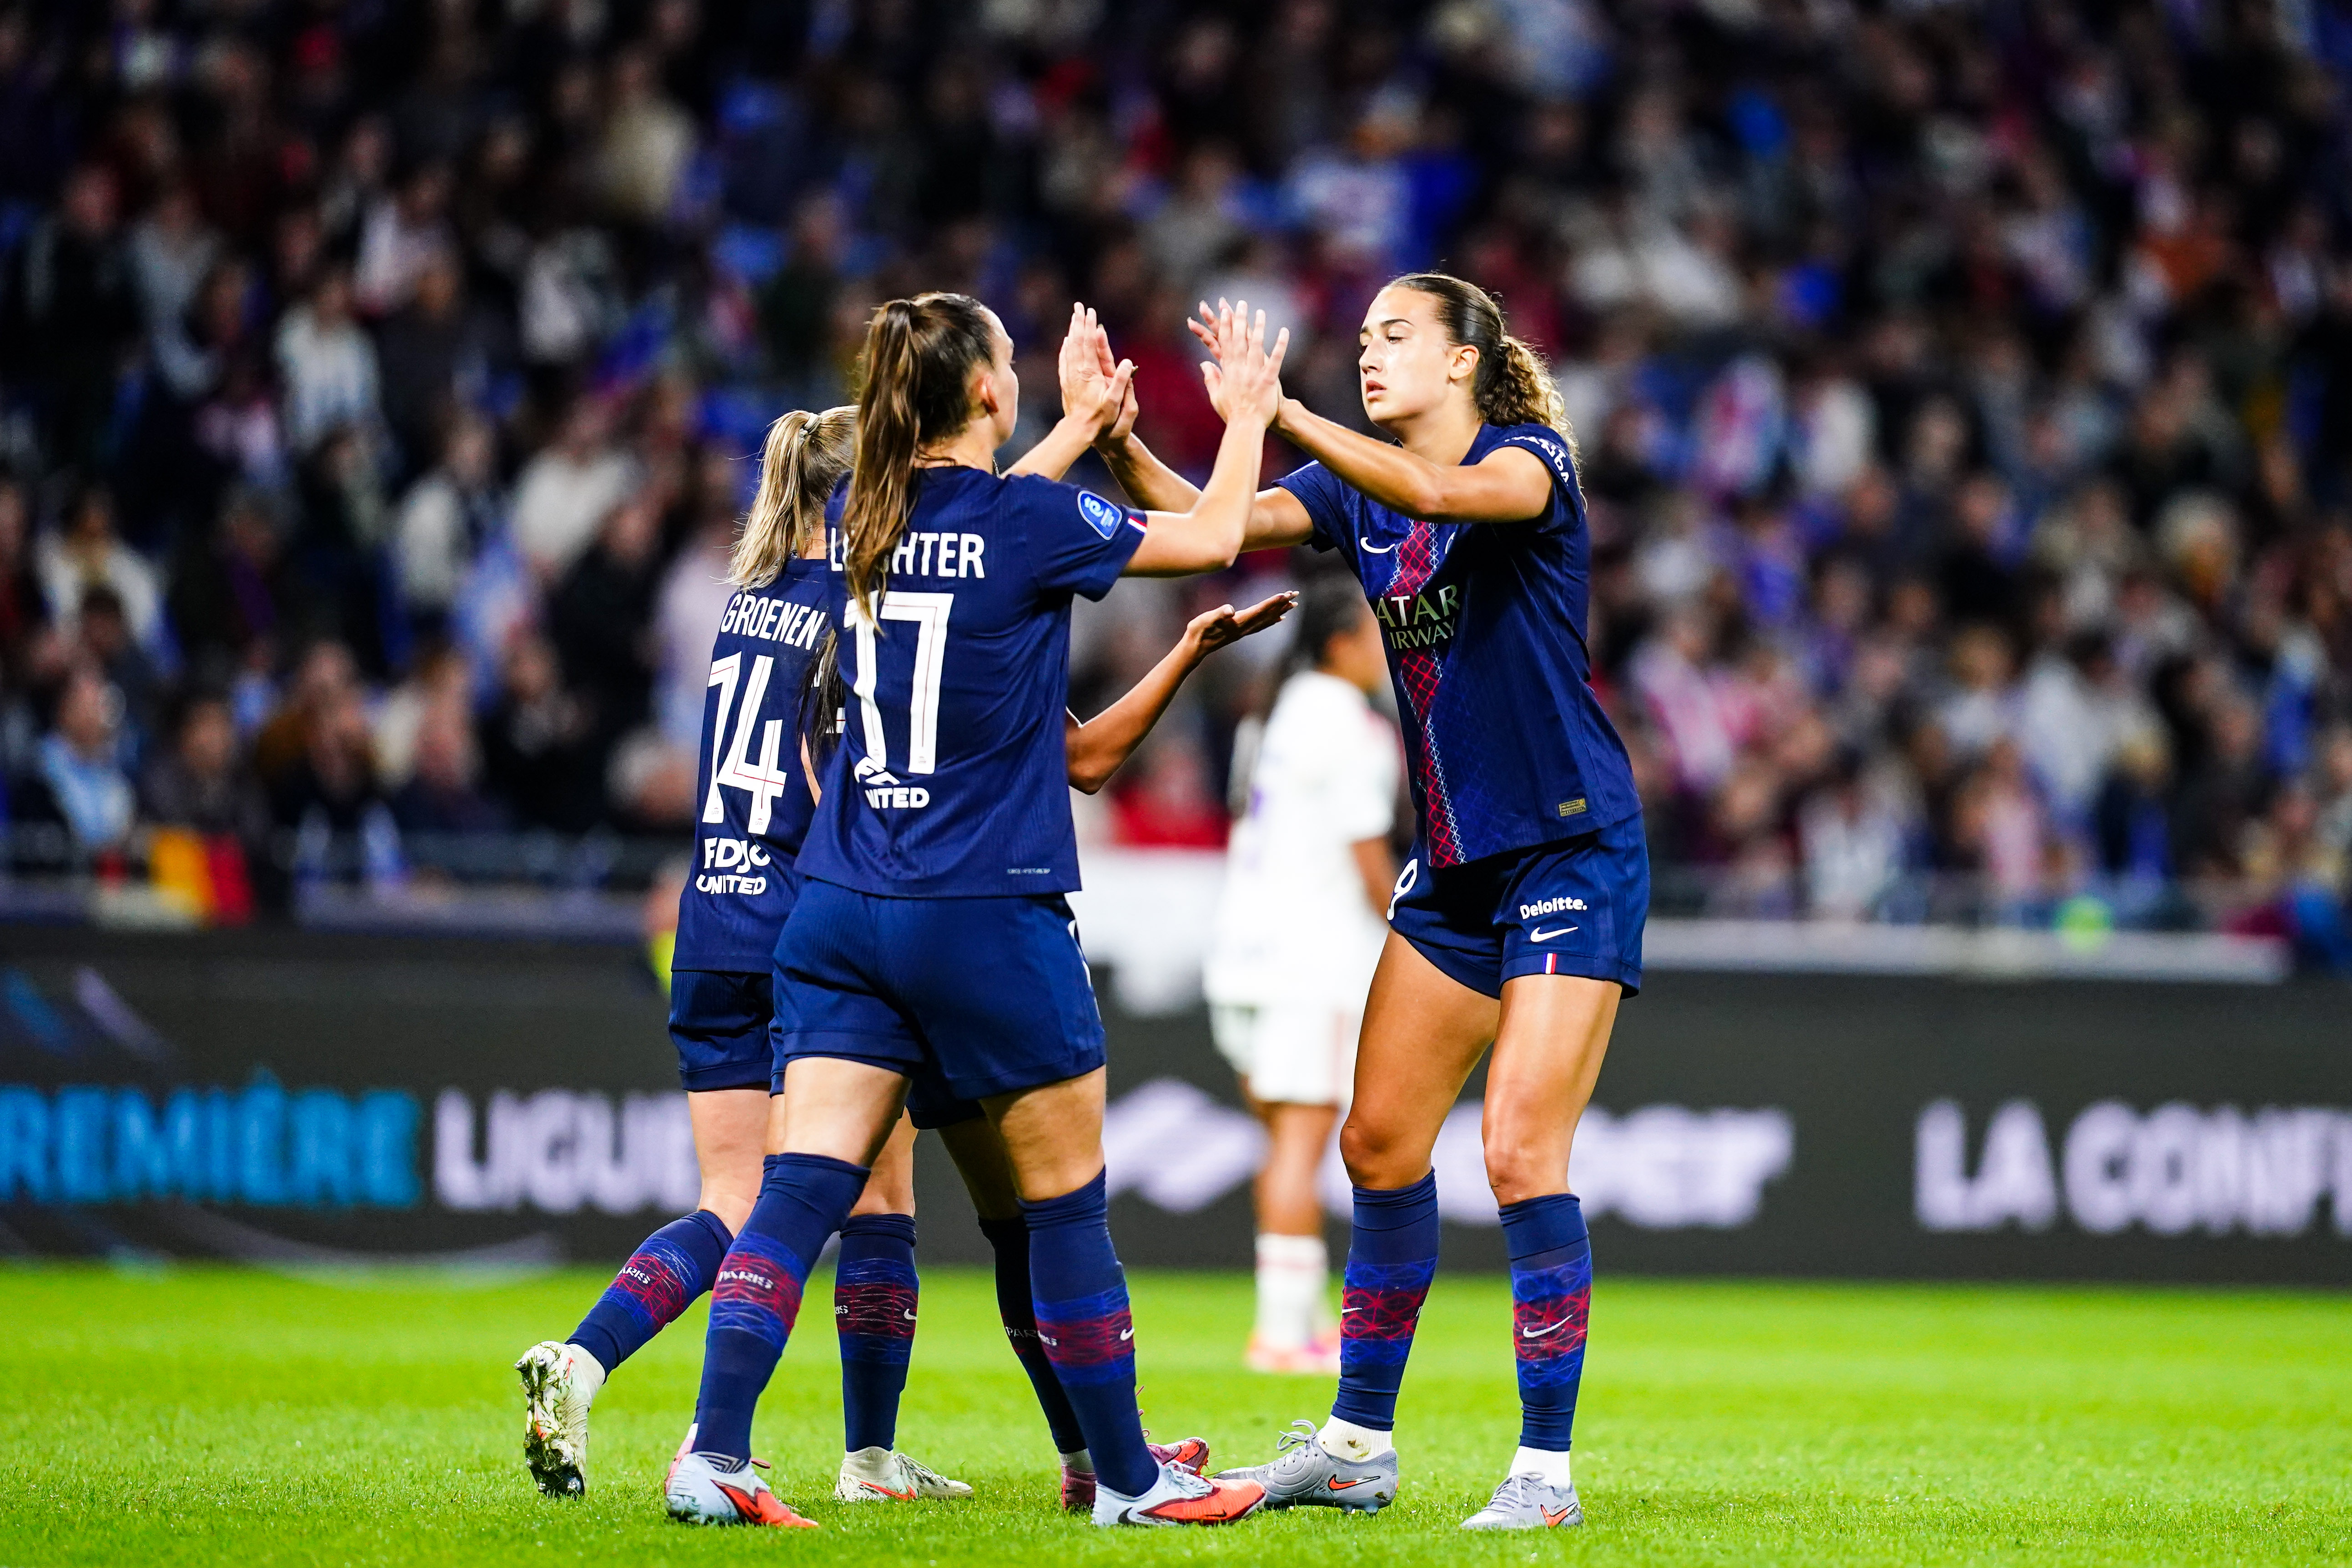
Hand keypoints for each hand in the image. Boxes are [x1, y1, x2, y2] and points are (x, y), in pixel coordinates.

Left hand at [1057, 302, 1135, 443]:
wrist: (1079, 429)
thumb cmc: (1100, 417)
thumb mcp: (1116, 401)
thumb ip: (1121, 380)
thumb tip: (1127, 361)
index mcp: (1090, 372)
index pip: (1090, 344)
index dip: (1090, 327)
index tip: (1091, 312)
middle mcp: (1078, 371)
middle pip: (1078, 341)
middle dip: (1079, 322)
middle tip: (1079, 306)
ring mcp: (1070, 376)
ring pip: (1070, 348)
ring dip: (1072, 331)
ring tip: (1074, 318)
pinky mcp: (1066, 382)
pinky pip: (1064, 360)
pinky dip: (1066, 348)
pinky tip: (1066, 342)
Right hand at [1182, 591, 1298, 660]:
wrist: (1195, 648)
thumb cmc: (1198, 631)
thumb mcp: (1205, 620)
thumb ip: (1218, 614)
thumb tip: (1229, 610)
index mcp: (1238, 622)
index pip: (1259, 610)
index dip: (1272, 602)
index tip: (1285, 594)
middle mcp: (1244, 627)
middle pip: (1267, 614)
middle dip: (1282, 603)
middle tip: (1295, 594)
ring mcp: (1244, 631)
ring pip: (1267, 619)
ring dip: (1280, 610)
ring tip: (1292, 604)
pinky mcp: (1241, 632)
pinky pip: (1262, 625)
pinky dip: (1272, 620)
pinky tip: (1279, 618)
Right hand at [1190, 297, 1288, 429]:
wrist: (1245, 427)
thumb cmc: (1231, 414)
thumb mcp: (1216, 396)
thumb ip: (1210, 378)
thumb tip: (1204, 364)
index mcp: (1228, 371)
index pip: (1224, 344)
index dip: (1225, 326)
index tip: (1225, 312)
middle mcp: (1240, 369)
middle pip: (1239, 340)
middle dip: (1239, 320)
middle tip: (1241, 303)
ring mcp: (1254, 374)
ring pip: (1256, 346)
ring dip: (1258, 328)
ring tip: (1260, 312)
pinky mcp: (1268, 381)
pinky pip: (1275, 360)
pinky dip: (1279, 346)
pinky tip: (1283, 332)